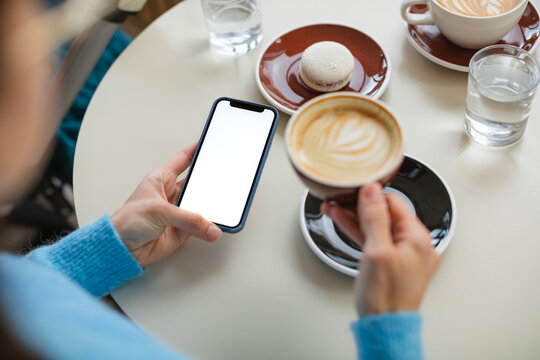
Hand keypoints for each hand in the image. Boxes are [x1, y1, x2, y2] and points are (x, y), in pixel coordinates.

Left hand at [111, 143, 221, 267]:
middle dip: (208, 181)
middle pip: (195, 183)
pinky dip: (207, 227)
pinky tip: (213, 226)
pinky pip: (200, 225)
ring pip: (200, 205)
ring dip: (208, 207)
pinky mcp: (181, 230)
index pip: (183, 160)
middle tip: (223, 176)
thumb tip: (209, 226)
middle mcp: (170, 194)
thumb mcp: (159, 212)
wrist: (121, 249)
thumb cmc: (127, 222)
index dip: (196, 150)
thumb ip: (188, 219)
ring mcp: (177, 212)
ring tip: (220, 206)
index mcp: (161, 180)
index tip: (209, 143)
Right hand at [321, 183, 439, 316]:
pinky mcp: (391, 264)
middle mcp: (414, 245)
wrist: (385, 327)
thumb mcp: (377, 251)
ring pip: (377, 227)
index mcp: (418, 238)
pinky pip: (376, 241)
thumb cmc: (386, 297)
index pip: (394, 203)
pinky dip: (360, 233)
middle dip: (359, 205)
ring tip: (334, 209)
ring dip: (355, 218)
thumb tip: (372, 191)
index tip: (354, 189)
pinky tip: (344, 224)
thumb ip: (375, 218)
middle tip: (339, 199)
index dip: (372, 194)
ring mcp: (403, 255)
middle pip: (385, 214)